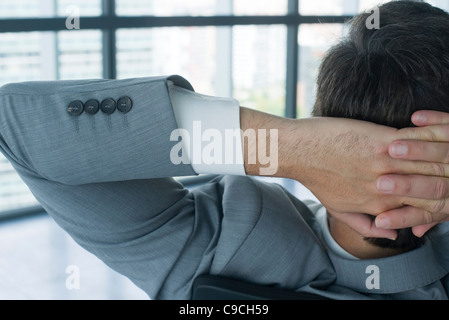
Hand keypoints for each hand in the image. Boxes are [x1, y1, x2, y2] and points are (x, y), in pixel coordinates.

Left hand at [240, 108, 448, 237]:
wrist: (297, 151)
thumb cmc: (315, 176)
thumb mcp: (338, 209)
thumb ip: (365, 225)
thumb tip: (391, 235)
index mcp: (376, 206)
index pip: (418, 206)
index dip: (433, 197)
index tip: (439, 186)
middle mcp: (384, 189)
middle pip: (428, 187)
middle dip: (445, 177)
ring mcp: (384, 165)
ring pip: (426, 165)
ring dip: (439, 156)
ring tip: (446, 149)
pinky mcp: (380, 142)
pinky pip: (415, 142)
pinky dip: (426, 138)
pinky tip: (432, 131)